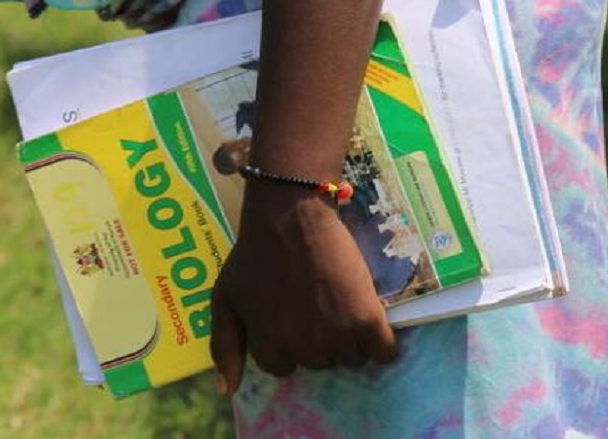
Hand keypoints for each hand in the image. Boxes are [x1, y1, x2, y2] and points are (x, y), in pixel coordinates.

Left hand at [210, 182, 398, 393]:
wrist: (292, 216)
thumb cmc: (254, 254)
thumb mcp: (224, 298)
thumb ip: (223, 346)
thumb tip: (227, 392)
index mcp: (270, 347)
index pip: (284, 367)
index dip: (288, 340)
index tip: (291, 315)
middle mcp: (305, 349)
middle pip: (320, 363)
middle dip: (318, 339)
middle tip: (315, 303)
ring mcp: (337, 336)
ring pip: (351, 358)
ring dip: (349, 339)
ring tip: (340, 304)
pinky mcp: (367, 319)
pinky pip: (384, 352)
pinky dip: (382, 344)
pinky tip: (372, 324)